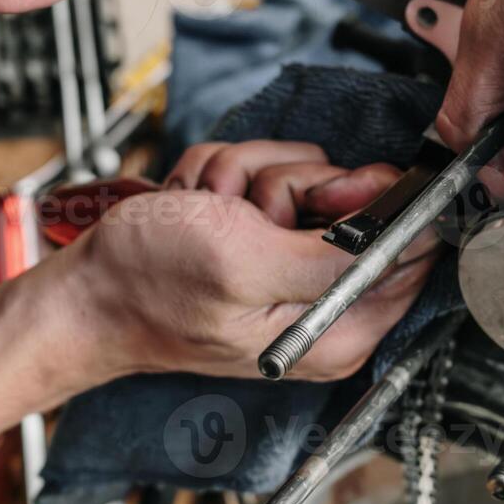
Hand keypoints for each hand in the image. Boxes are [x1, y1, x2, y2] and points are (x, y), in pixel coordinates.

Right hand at [57, 141, 427, 380]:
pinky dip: (226, 179)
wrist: (85, 289)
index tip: (322, 199)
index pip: (412, 250)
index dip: (376, 205)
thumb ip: (338, 255)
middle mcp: (322, 299)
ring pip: (303, 175)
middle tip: (245, 210)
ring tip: (208, 211)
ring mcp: (287, 264)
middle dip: (288, 185)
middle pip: (356, 200)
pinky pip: (265, 176)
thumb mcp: (250, 265)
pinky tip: (198, 207)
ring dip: (247, 177)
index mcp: (338, 328)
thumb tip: (419, 234)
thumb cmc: (151, 286)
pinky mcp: (258, 237)